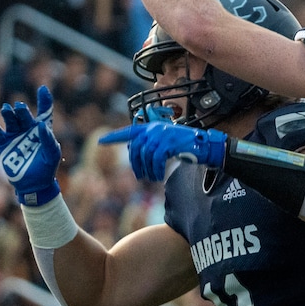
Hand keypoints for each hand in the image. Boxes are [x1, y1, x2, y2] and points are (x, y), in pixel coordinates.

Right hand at [0, 85, 61, 205]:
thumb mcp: (52, 155)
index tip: (43, 89)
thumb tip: (41, 126)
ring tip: (8, 109)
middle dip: (22, 111)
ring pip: (11, 121)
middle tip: (20, 108)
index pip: (44, 113)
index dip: (45, 101)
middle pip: (24, 116)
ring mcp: (15, 136)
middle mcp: (28, 130)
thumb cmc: (47, 168)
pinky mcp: (4, 145)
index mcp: (42, 130)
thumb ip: (48, 140)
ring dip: (8, 114)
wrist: (34, 183)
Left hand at [99, 122, 227, 181]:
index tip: (101, 141)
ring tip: (151, 178)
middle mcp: (155, 129)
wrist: (204, 146)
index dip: (114, 137)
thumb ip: (150, 145)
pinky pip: (156, 158)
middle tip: (140, 177)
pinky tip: (159, 176)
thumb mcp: (165, 144)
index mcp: (152, 127)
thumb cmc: (185, 147)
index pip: (129, 132)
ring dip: (147, 170)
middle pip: (136, 148)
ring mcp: (162, 134)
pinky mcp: (169, 142)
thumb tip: (134, 153)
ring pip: (146, 155)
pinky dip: (156, 169)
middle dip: (135, 164)